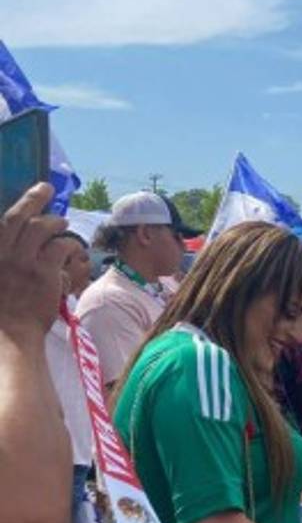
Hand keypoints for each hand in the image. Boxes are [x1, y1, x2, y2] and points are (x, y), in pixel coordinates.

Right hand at [0, 183, 68, 342]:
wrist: (8, 335)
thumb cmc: (0, 311)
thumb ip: (5, 259)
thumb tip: (19, 245)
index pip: (1, 222)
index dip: (16, 206)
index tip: (25, 195)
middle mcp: (2, 253)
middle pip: (17, 217)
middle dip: (33, 197)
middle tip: (45, 187)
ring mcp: (22, 261)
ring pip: (41, 227)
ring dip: (55, 221)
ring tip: (62, 222)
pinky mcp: (44, 272)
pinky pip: (60, 247)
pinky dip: (68, 244)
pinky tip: (73, 248)